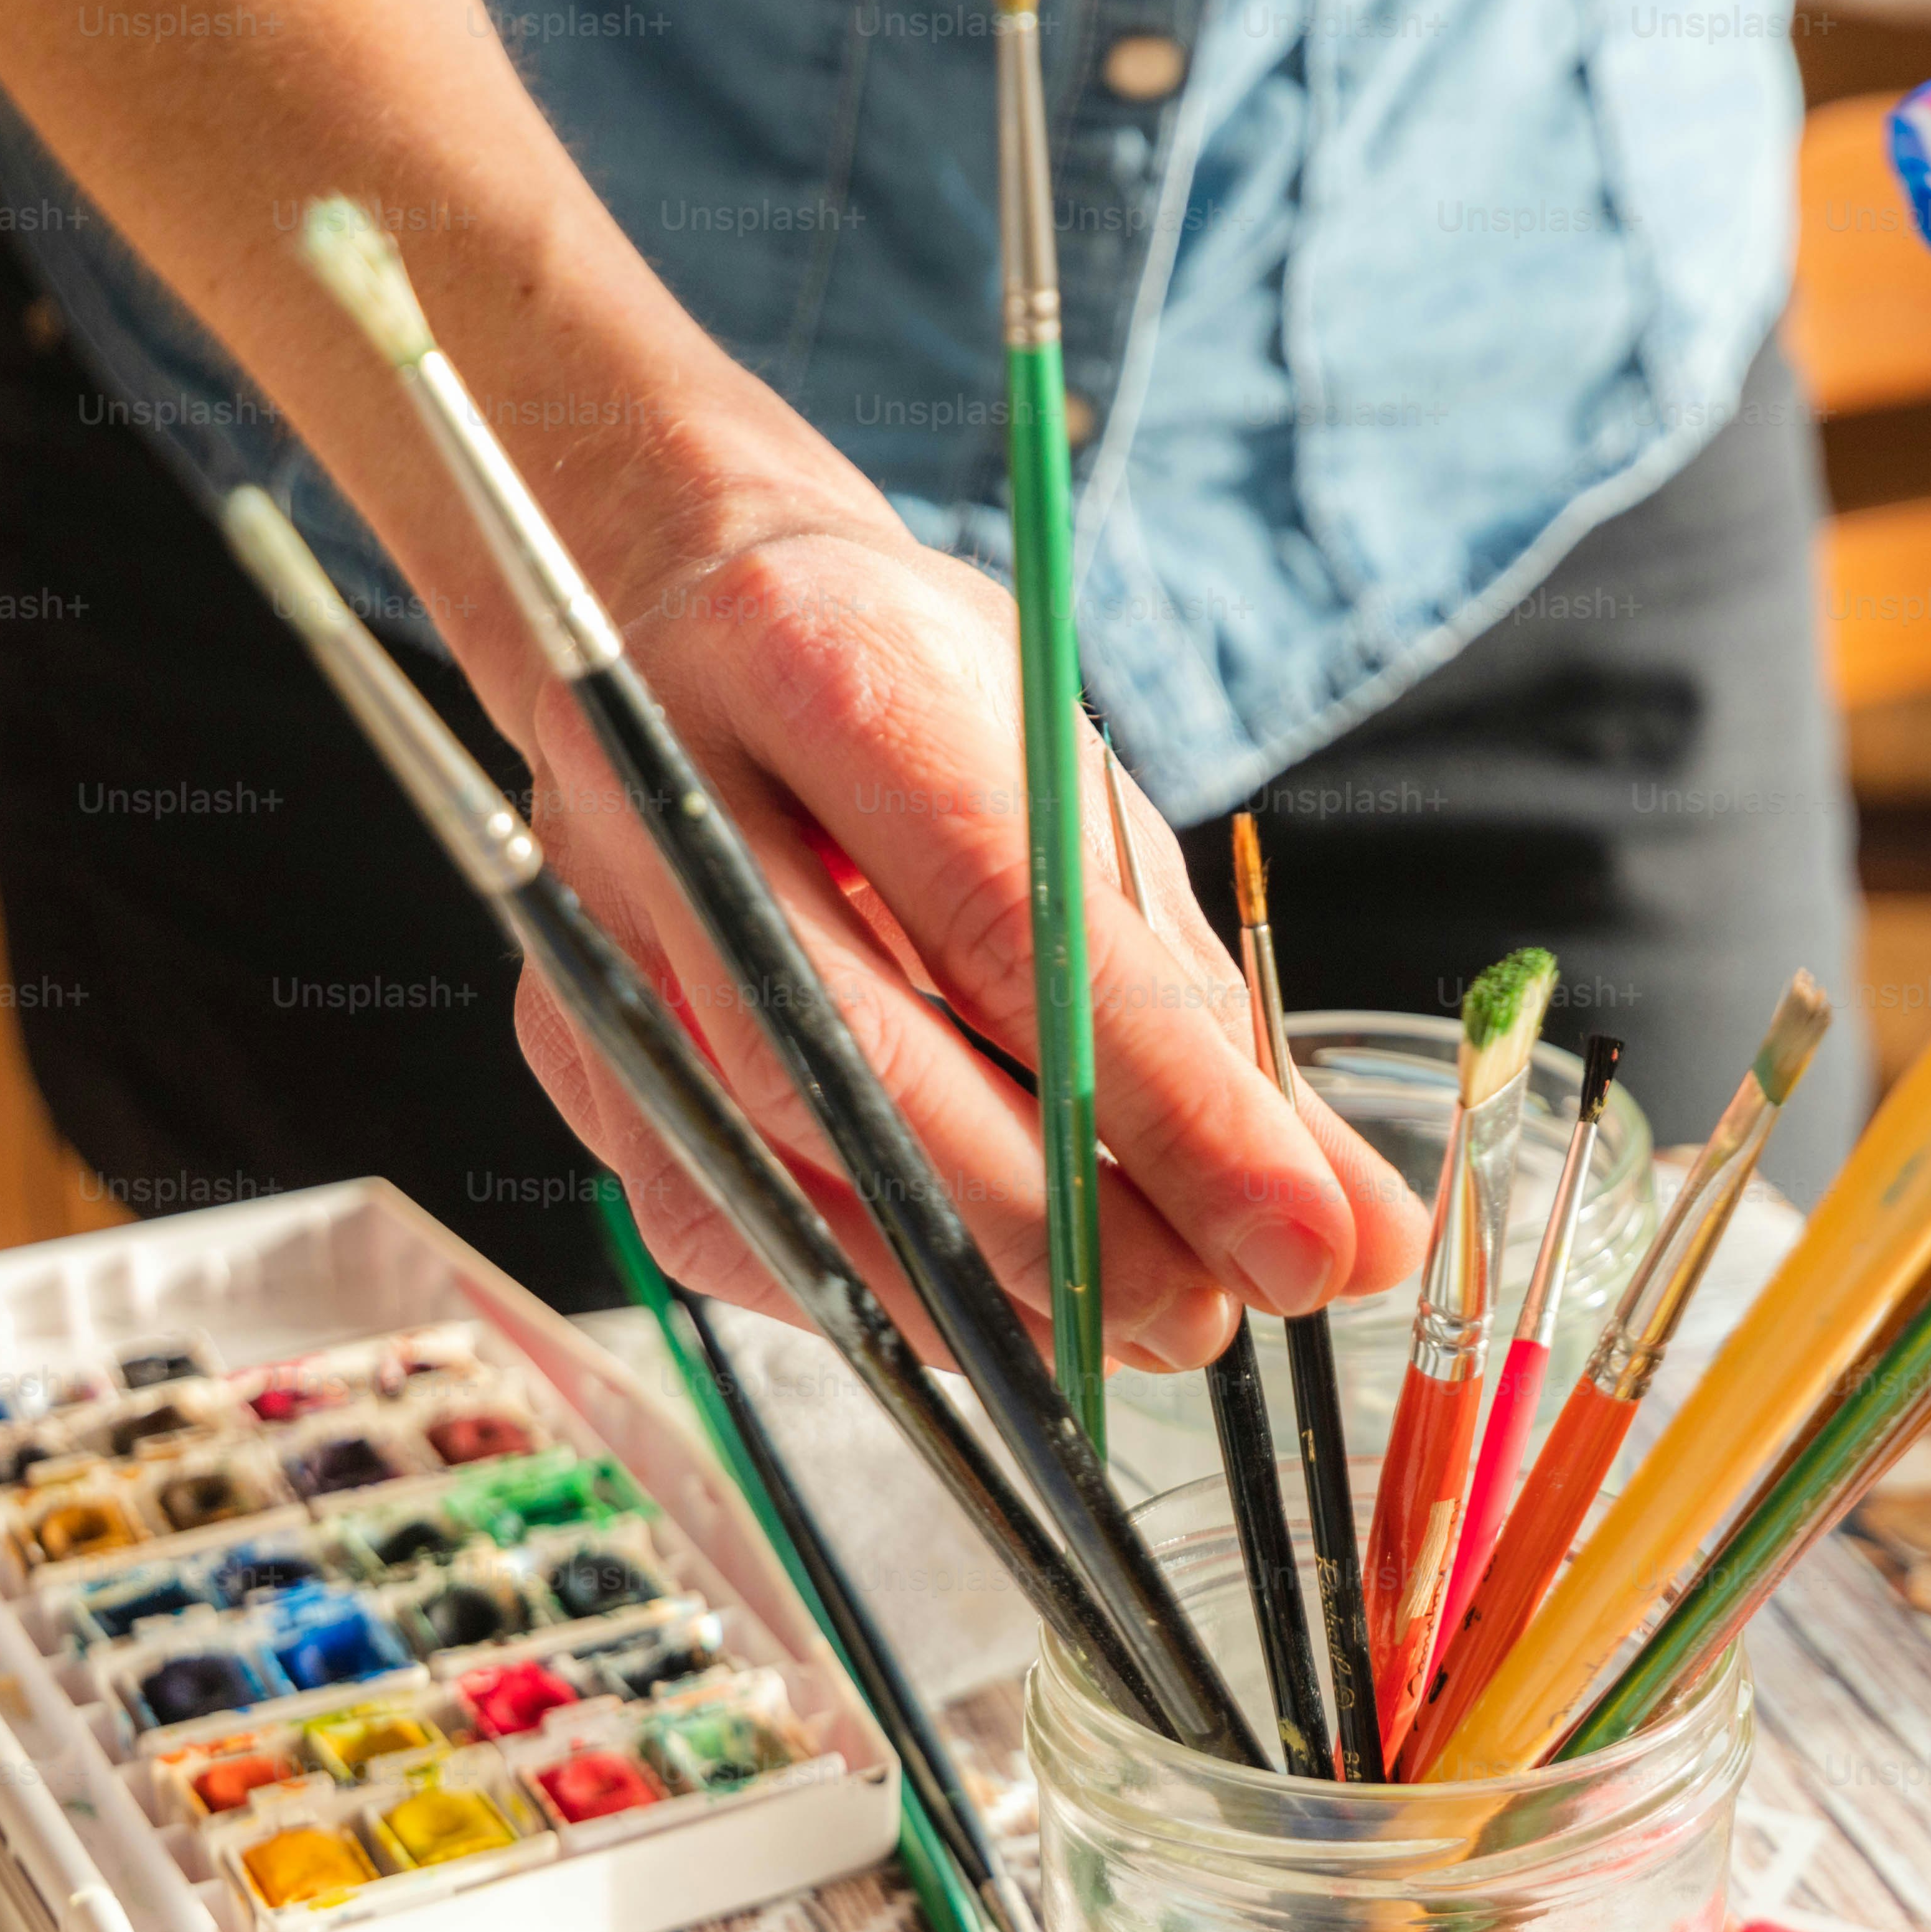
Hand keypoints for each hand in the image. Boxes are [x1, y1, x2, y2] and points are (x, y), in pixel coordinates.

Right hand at [485, 485, 1427, 1374]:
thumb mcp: (1070, 786)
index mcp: (818, 667)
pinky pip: (726, 1222)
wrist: (678, 608)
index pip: (1010, 928)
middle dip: (1071, 1232)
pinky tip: (995, 1306)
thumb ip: (1203, 1000)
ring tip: (1140, 1323)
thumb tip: (1360, 1218)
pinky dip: (879, 1289)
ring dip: (984, 1288)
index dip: (1166, 1107)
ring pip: (790, 1170)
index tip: (1302, 1239)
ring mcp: (595, 931)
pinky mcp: (570, 1047)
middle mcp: (670, 797)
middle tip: (1217, 1315)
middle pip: (875, 1069)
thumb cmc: (905, 694)